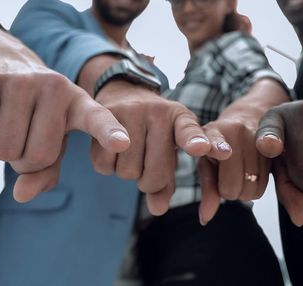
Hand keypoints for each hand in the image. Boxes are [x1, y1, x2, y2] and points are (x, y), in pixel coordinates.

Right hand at [0, 57, 130, 202]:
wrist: (2, 61)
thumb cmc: (35, 114)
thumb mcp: (50, 143)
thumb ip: (45, 174)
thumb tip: (21, 194)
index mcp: (79, 104)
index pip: (98, 119)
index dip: (109, 132)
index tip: (122, 144)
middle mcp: (55, 87)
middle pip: (36, 157)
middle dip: (24, 162)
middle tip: (24, 138)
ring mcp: (20, 81)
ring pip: (4, 150)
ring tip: (6, 127)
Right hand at [92, 80, 210, 215]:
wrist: (125, 93)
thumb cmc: (154, 131)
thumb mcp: (169, 149)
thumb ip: (167, 183)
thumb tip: (158, 209)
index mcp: (180, 118)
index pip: (188, 132)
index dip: (195, 141)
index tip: (201, 148)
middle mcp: (157, 111)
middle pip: (154, 173)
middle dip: (149, 181)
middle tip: (147, 167)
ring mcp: (129, 111)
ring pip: (128, 172)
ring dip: (128, 173)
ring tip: (131, 154)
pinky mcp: (101, 117)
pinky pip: (104, 165)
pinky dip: (108, 167)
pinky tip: (114, 151)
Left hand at [196, 115, 268, 224]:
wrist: (248, 120)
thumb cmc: (222, 147)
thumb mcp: (208, 164)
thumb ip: (208, 190)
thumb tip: (205, 219)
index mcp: (214, 131)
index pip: (216, 142)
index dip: (219, 148)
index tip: (224, 153)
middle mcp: (237, 130)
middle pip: (234, 184)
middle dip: (231, 190)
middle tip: (230, 178)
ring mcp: (258, 136)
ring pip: (253, 187)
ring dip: (247, 190)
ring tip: (243, 174)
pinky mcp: (278, 147)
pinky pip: (270, 181)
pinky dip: (261, 185)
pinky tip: (256, 173)